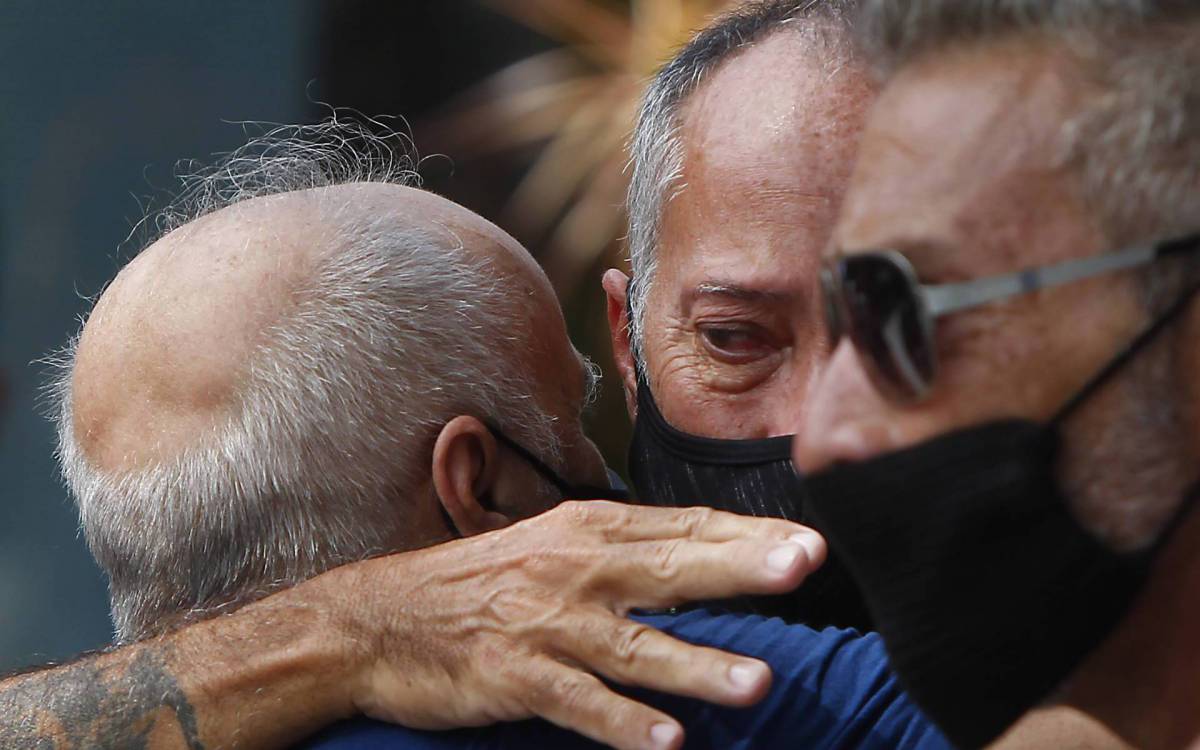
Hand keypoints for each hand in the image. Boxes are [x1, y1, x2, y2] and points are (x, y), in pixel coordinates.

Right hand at [331, 501, 825, 749]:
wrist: (379, 618)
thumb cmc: (480, 583)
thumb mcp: (552, 547)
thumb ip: (625, 552)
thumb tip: (704, 558)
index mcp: (587, 531)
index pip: (682, 528)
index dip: (747, 536)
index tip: (808, 543)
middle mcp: (572, 569)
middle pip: (669, 568)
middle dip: (740, 569)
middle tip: (804, 566)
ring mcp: (544, 624)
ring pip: (632, 646)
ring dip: (697, 665)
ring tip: (758, 683)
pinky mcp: (513, 675)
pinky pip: (578, 702)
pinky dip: (623, 723)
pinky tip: (666, 742)